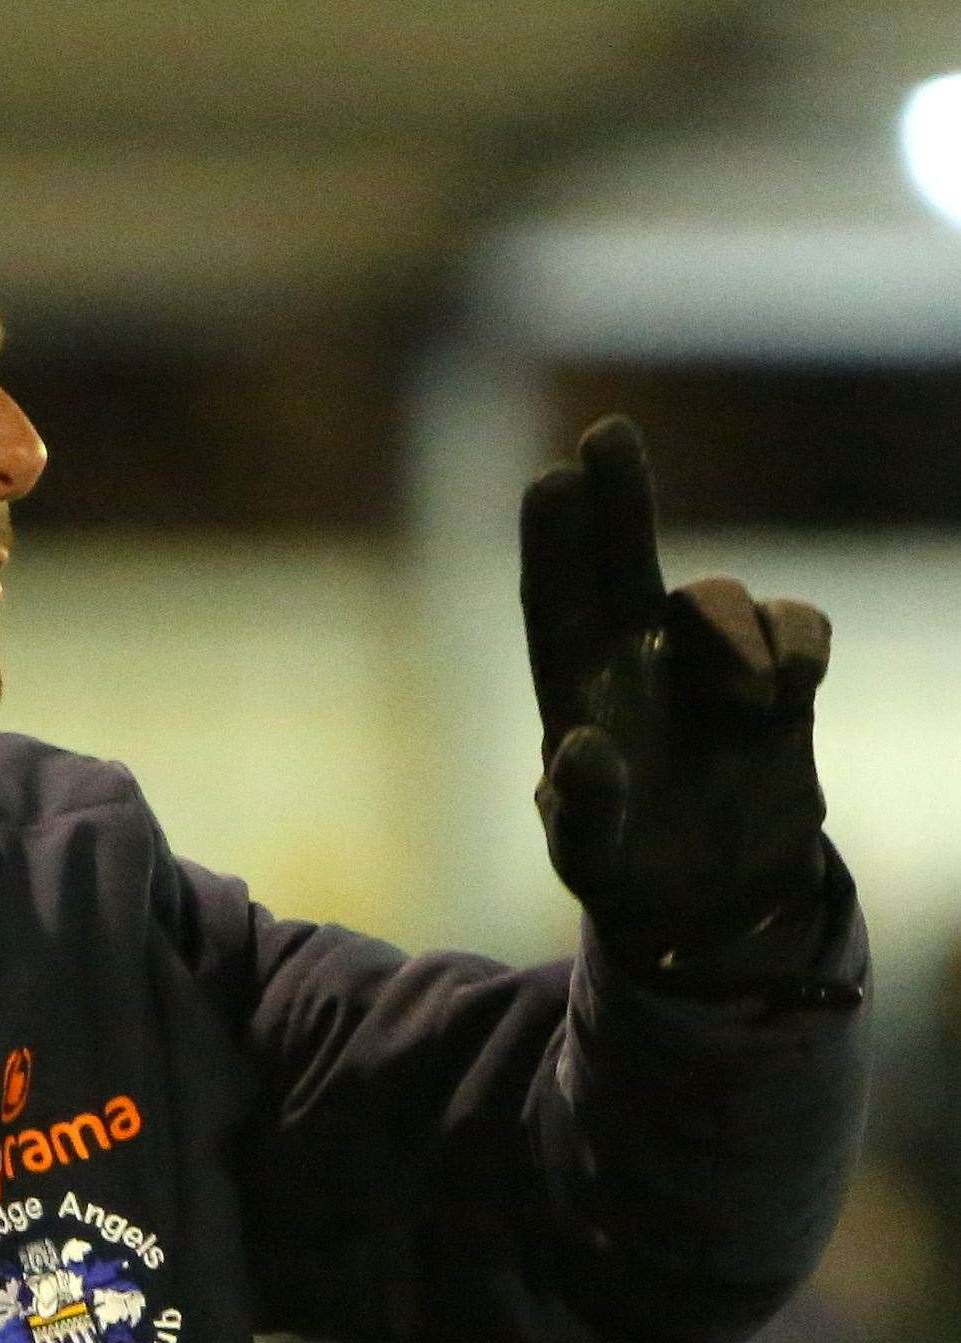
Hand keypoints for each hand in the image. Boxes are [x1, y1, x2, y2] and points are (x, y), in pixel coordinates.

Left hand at [520, 415, 829, 981]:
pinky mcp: (779, 685)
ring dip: (737, 632)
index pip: (555, 602)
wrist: (714, 905)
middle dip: (618, 497)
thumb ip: (583, 810)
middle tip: (606, 432)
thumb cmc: (628, 872)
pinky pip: (797, 628)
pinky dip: (798, 647)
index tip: (549, 479)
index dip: (552, 542)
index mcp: (574, 692)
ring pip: (722, 598)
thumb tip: (582, 748)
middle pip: (623, 561)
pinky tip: (787, 697)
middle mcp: (635, 662)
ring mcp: (708, 666)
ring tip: (750, 700)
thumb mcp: (591, 858)